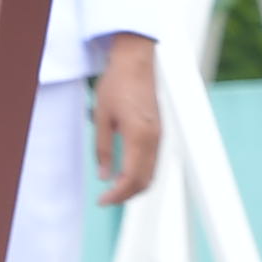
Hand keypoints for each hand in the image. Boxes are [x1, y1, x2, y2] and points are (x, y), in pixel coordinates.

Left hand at [92, 35, 162, 206]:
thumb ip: (103, 149)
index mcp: (139, 136)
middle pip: (145, 180)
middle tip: (106, 199)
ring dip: (135, 185)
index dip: (116, 195)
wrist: (135, 61)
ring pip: (152, 172)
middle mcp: (154, 139)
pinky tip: (126, 171)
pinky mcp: (159, 130)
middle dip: (126, 195)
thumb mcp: (101, 118)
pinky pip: (154, 161)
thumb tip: (104, 176)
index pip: (131, 178)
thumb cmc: (117, 84)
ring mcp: (159, 135)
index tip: (102, 201)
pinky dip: (141, 173)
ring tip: (114, 188)